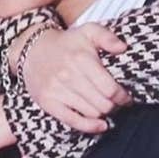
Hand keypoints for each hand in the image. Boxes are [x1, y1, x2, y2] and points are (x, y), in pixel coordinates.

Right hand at [17, 23, 132, 132]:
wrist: (33, 50)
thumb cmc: (67, 43)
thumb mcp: (88, 31)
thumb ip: (107, 36)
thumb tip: (123, 48)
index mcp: (81, 58)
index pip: (110, 88)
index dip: (122, 96)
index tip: (126, 97)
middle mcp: (67, 75)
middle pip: (103, 103)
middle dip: (114, 105)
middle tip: (116, 103)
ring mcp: (56, 90)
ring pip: (92, 113)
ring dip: (103, 113)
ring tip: (104, 106)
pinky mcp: (47, 102)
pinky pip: (73, 121)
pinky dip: (90, 126)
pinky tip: (101, 125)